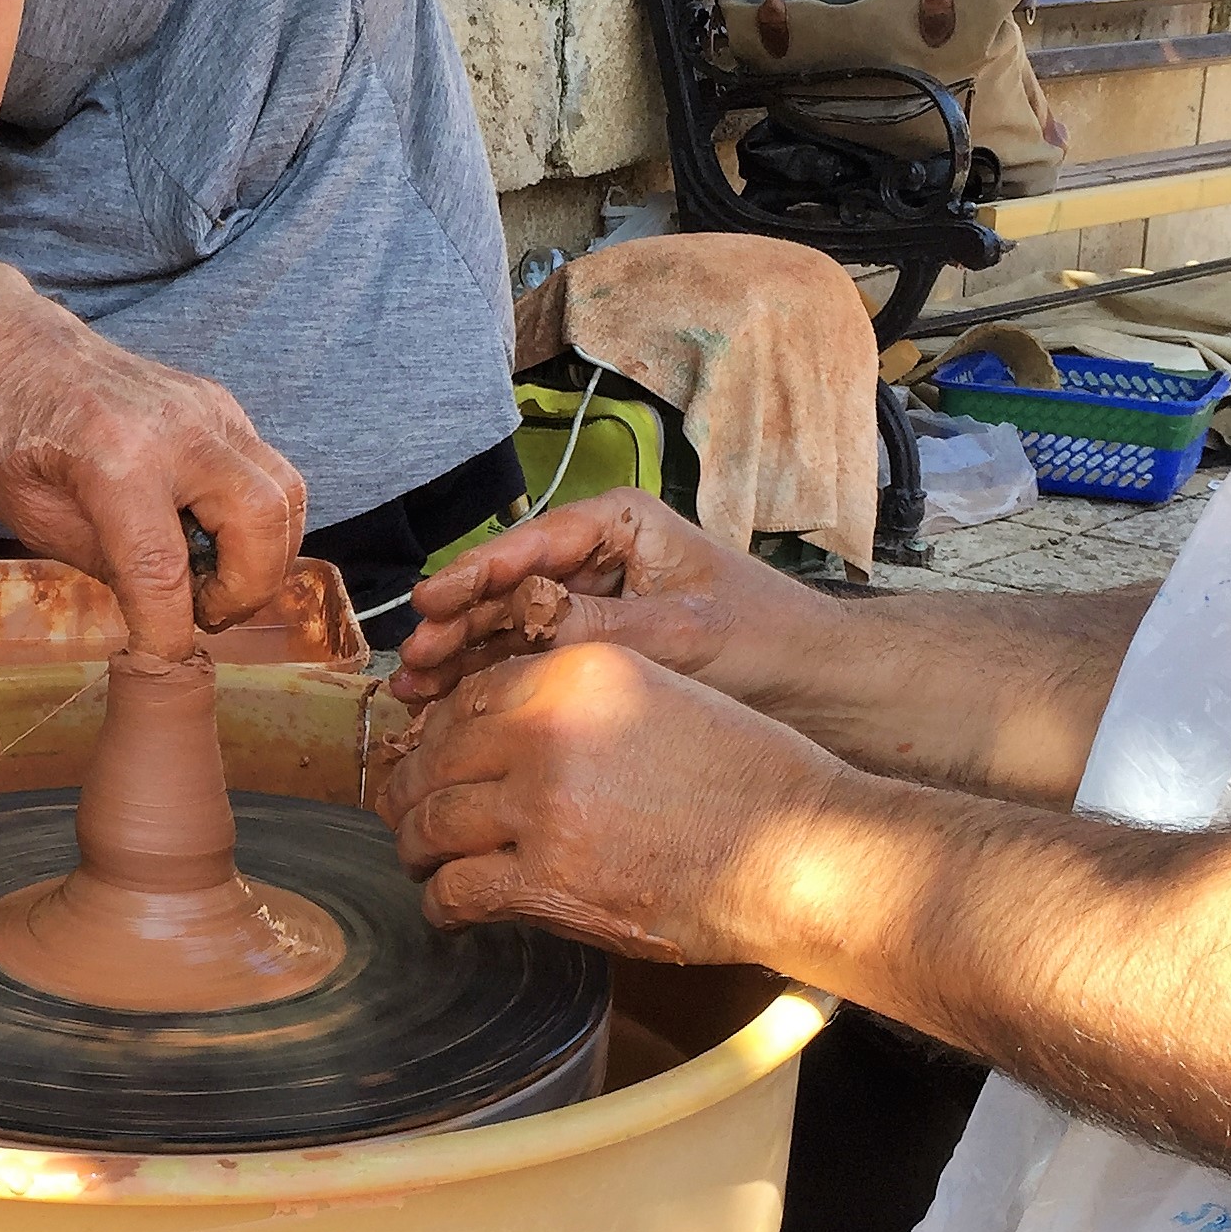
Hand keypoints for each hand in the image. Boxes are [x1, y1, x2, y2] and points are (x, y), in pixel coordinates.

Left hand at [0, 297, 305, 659]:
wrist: (13, 348)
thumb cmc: (5, 430)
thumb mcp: (30, 515)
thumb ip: (103, 563)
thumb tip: (161, 611)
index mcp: (112, 456)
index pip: (163, 566)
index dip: (170, 630)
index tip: (165, 660)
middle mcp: (176, 427)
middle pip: (260, 520)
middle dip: (247, 589)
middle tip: (205, 614)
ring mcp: (209, 409)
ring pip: (285, 494)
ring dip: (266, 558)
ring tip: (215, 584)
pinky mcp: (223, 408)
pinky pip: (270, 474)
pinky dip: (258, 523)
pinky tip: (211, 542)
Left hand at [380, 643, 845, 964]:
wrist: (803, 851)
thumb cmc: (749, 779)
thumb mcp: (661, 697)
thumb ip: (580, 706)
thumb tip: (506, 736)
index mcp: (577, 673)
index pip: (469, 698)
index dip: (435, 735)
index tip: (427, 759)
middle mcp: (549, 730)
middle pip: (436, 759)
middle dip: (410, 792)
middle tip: (404, 816)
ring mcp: (543, 807)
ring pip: (432, 825)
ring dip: (417, 849)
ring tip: (423, 863)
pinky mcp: (546, 881)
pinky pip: (456, 890)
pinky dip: (441, 905)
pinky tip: (448, 910)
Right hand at [391, 490, 832, 708]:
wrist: (816, 686)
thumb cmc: (766, 639)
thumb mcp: (681, 631)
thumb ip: (600, 626)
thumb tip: (522, 626)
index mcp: (620, 524)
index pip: (531, 545)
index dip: (474, 576)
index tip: (429, 603)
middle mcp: (595, 557)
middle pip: (506, 586)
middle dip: (455, 625)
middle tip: (413, 662)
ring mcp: (588, 602)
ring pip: (505, 625)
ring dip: (460, 657)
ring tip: (415, 692)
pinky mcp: (587, 647)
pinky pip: (525, 658)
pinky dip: (488, 681)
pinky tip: (448, 707)